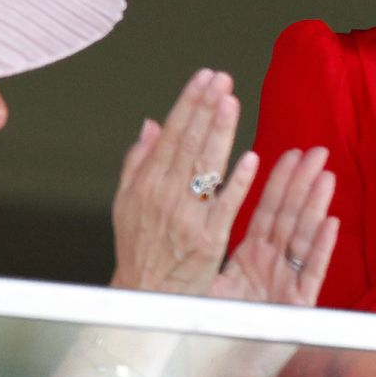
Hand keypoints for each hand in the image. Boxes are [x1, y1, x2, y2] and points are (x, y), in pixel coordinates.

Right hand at [111, 69, 257, 295]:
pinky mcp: (208, 241)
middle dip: (206, 108)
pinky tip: (250, 158)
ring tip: (231, 102)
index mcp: (145, 184)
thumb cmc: (138, 251)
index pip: (171, 134)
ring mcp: (186, 218)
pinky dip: (237, 182)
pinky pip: (225, 206)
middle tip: (223, 80)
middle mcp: (164, 197)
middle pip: (189, 144)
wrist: (143, 297)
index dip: (189, 104)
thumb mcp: (125, 203)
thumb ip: (137, 161)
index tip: (204, 79)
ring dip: (219, 132)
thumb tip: (150, 124)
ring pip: (206, 167)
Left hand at [211, 147, 337, 308]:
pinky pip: (310, 273)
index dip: (278, 182)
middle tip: (317, 152)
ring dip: (316, 206)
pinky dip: (320, 248)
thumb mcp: (208, 280)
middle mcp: (272, 268)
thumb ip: (210, 246)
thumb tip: (198, 213)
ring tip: (326, 176)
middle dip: (303, 183)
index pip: (267, 212)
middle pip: (289, 217)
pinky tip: (331, 223)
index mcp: (251, 260)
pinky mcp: (297, 309)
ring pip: (303, 237)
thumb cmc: (212, 332)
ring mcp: (286, 286)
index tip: (289, 154)